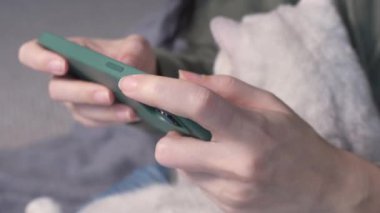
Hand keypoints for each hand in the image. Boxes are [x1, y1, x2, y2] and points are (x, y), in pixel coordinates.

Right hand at [18, 35, 155, 125]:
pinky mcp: (89, 116)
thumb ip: (132, 51)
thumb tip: (125, 66)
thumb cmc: (132, 57)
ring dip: (104, 111)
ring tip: (130, 109)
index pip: (33, 52)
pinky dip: (114, 118)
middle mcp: (65, 77)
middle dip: (82, 92)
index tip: (62, 65)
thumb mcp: (137, 47)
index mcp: (68, 52)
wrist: (144, 80)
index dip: (40, 59)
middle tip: (108, 94)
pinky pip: (95, 121)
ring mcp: (75, 100)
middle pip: (57, 89)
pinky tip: (132, 114)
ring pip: (79, 109)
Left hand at [118, 71, 378, 212]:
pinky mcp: (224, 207)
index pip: (197, 105)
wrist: (320, 189)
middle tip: (186, 126)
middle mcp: (237, 165)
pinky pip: (194, 181)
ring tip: (215, 147)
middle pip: (169, 148)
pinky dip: (200, 167)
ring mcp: (229, 192)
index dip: (159, 90)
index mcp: (251, 132)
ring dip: (186, 151)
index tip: (132, 84)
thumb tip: (182, 78)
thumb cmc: (294, 139)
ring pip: (179, 167)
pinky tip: (225, 165)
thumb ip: (224, 87)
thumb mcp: (269, 103)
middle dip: (168, 134)